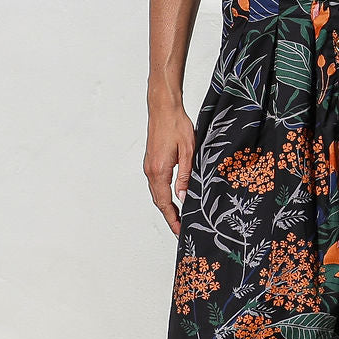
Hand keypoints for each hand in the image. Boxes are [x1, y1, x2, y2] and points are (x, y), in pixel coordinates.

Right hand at [144, 100, 195, 235]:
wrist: (163, 107)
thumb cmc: (176, 125)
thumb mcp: (188, 151)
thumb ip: (186, 176)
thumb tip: (184, 197)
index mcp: (159, 171)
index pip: (165, 202)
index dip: (172, 218)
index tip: (178, 230)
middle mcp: (151, 171)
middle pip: (159, 201)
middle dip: (169, 216)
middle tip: (180, 228)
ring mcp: (149, 166)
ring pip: (157, 193)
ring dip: (167, 206)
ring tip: (179, 216)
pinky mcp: (151, 161)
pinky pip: (157, 184)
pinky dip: (164, 195)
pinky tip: (173, 197)